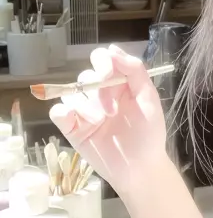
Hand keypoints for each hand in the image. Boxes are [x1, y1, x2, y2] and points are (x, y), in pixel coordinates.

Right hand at [49, 46, 167, 197]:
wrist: (139, 168)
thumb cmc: (148, 134)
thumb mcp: (148, 99)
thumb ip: (135, 72)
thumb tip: (112, 49)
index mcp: (120, 85)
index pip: (102, 60)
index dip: (103, 63)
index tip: (109, 74)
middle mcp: (100, 95)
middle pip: (86, 76)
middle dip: (98, 89)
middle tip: (112, 109)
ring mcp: (85, 112)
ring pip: (72, 93)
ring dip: (87, 105)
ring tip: (102, 121)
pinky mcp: (72, 128)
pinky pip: (58, 112)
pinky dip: (63, 113)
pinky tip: (77, 122)